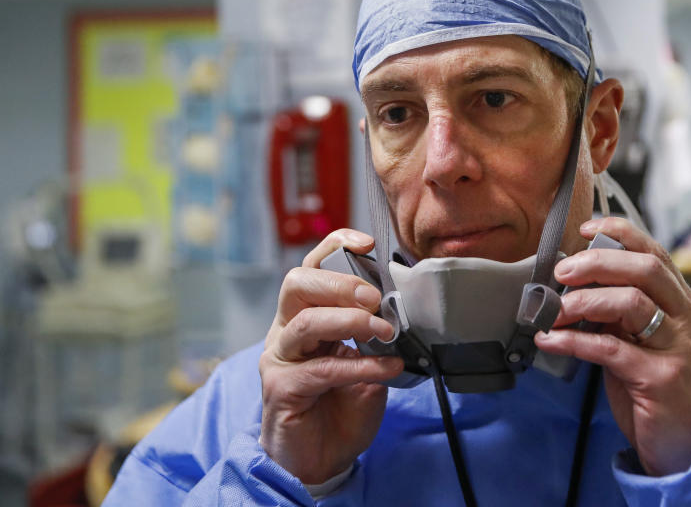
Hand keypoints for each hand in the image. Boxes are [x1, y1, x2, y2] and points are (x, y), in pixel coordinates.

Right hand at [259, 229, 403, 483]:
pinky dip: (359, 366)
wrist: (325, 458)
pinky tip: (385, 370)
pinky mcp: (282, 389)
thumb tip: (400, 309)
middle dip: (340, 283)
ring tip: (383, 332)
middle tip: (374, 298)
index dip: (336, 245)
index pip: (313, 266)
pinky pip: (321, 369)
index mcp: (306, 314)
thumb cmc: (343, 404)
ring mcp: (280, 358)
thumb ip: (376, 333)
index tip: (367, 242)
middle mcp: (287, 330)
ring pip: (305, 321)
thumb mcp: (368, 359)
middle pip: (298, 284)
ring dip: (349, 322)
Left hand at [534, 217, 690, 475]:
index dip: (621, 234)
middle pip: (645, 268)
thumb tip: (577, 289)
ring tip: (554, 312)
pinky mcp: (662, 379)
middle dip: (597, 263)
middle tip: (562, 272)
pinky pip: (611, 348)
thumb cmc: (662, 395)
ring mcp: (680, 348)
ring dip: (583, 302)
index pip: (656, 253)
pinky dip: (573, 340)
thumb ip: (623, 316)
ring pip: (631, 302)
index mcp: (687, 306)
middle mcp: (689, 320)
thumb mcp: (646, 345)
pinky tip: (550, 340)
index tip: (586, 230)